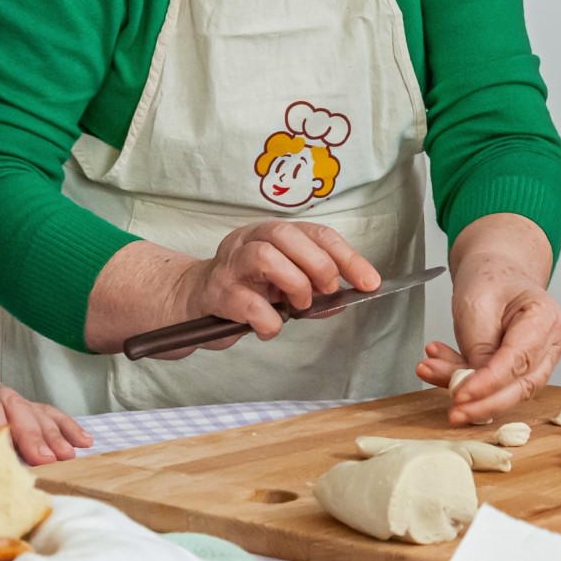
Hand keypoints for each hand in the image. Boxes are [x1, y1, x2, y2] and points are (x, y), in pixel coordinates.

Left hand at [0, 344, 92, 463]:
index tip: (3, 444)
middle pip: (13, 404)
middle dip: (31, 432)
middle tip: (46, 459)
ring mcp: (0, 393)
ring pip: (32, 409)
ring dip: (51, 432)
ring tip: (67, 455)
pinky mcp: (10, 404)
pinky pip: (41, 411)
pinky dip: (62, 424)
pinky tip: (81, 440)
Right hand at [167, 220, 381, 354]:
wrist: (191, 303)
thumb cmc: (244, 290)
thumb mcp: (282, 285)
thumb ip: (313, 291)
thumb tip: (344, 299)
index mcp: (271, 233)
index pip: (316, 233)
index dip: (347, 257)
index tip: (369, 282)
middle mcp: (248, 240)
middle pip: (288, 236)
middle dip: (319, 267)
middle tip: (326, 293)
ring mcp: (229, 265)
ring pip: (265, 257)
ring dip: (294, 285)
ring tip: (297, 307)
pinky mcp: (216, 294)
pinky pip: (249, 305)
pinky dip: (269, 321)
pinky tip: (270, 327)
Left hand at [416, 215, 560, 423]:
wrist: (496, 268)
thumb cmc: (491, 277)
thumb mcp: (476, 304)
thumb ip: (479, 347)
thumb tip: (473, 388)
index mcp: (546, 319)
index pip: (518, 361)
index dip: (489, 383)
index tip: (461, 395)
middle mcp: (551, 344)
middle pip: (521, 386)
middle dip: (483, 403)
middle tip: (453, 412)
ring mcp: (540, 359)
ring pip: (507, 390)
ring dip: (467, 387)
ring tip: (430, 369)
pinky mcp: (522, 370)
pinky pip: (496, 385)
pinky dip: (465, 379)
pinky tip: (438, 365)